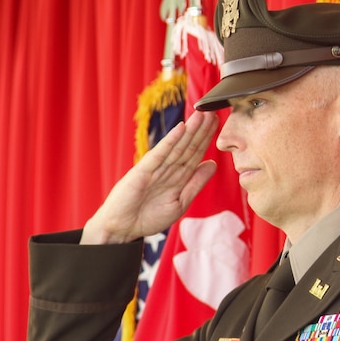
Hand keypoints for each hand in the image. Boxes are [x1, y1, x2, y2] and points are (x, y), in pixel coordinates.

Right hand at [81, 111, 219, 243]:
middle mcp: (166, 169)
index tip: (217, 124)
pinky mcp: (142, 171)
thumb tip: (213, 164)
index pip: (194, 154)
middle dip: (200, 130)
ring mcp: (154, 169)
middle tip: (213, 111)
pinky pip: (159, 154)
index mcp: (176, 177)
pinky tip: (180, 128)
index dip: (206, 139)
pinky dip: (170, 141)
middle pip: (187, 146)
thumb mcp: (180, 202)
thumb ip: (196, 183)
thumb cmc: (148, 217)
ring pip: (176, 147)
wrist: (122, 229)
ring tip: (201, 115)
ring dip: (189, 131)